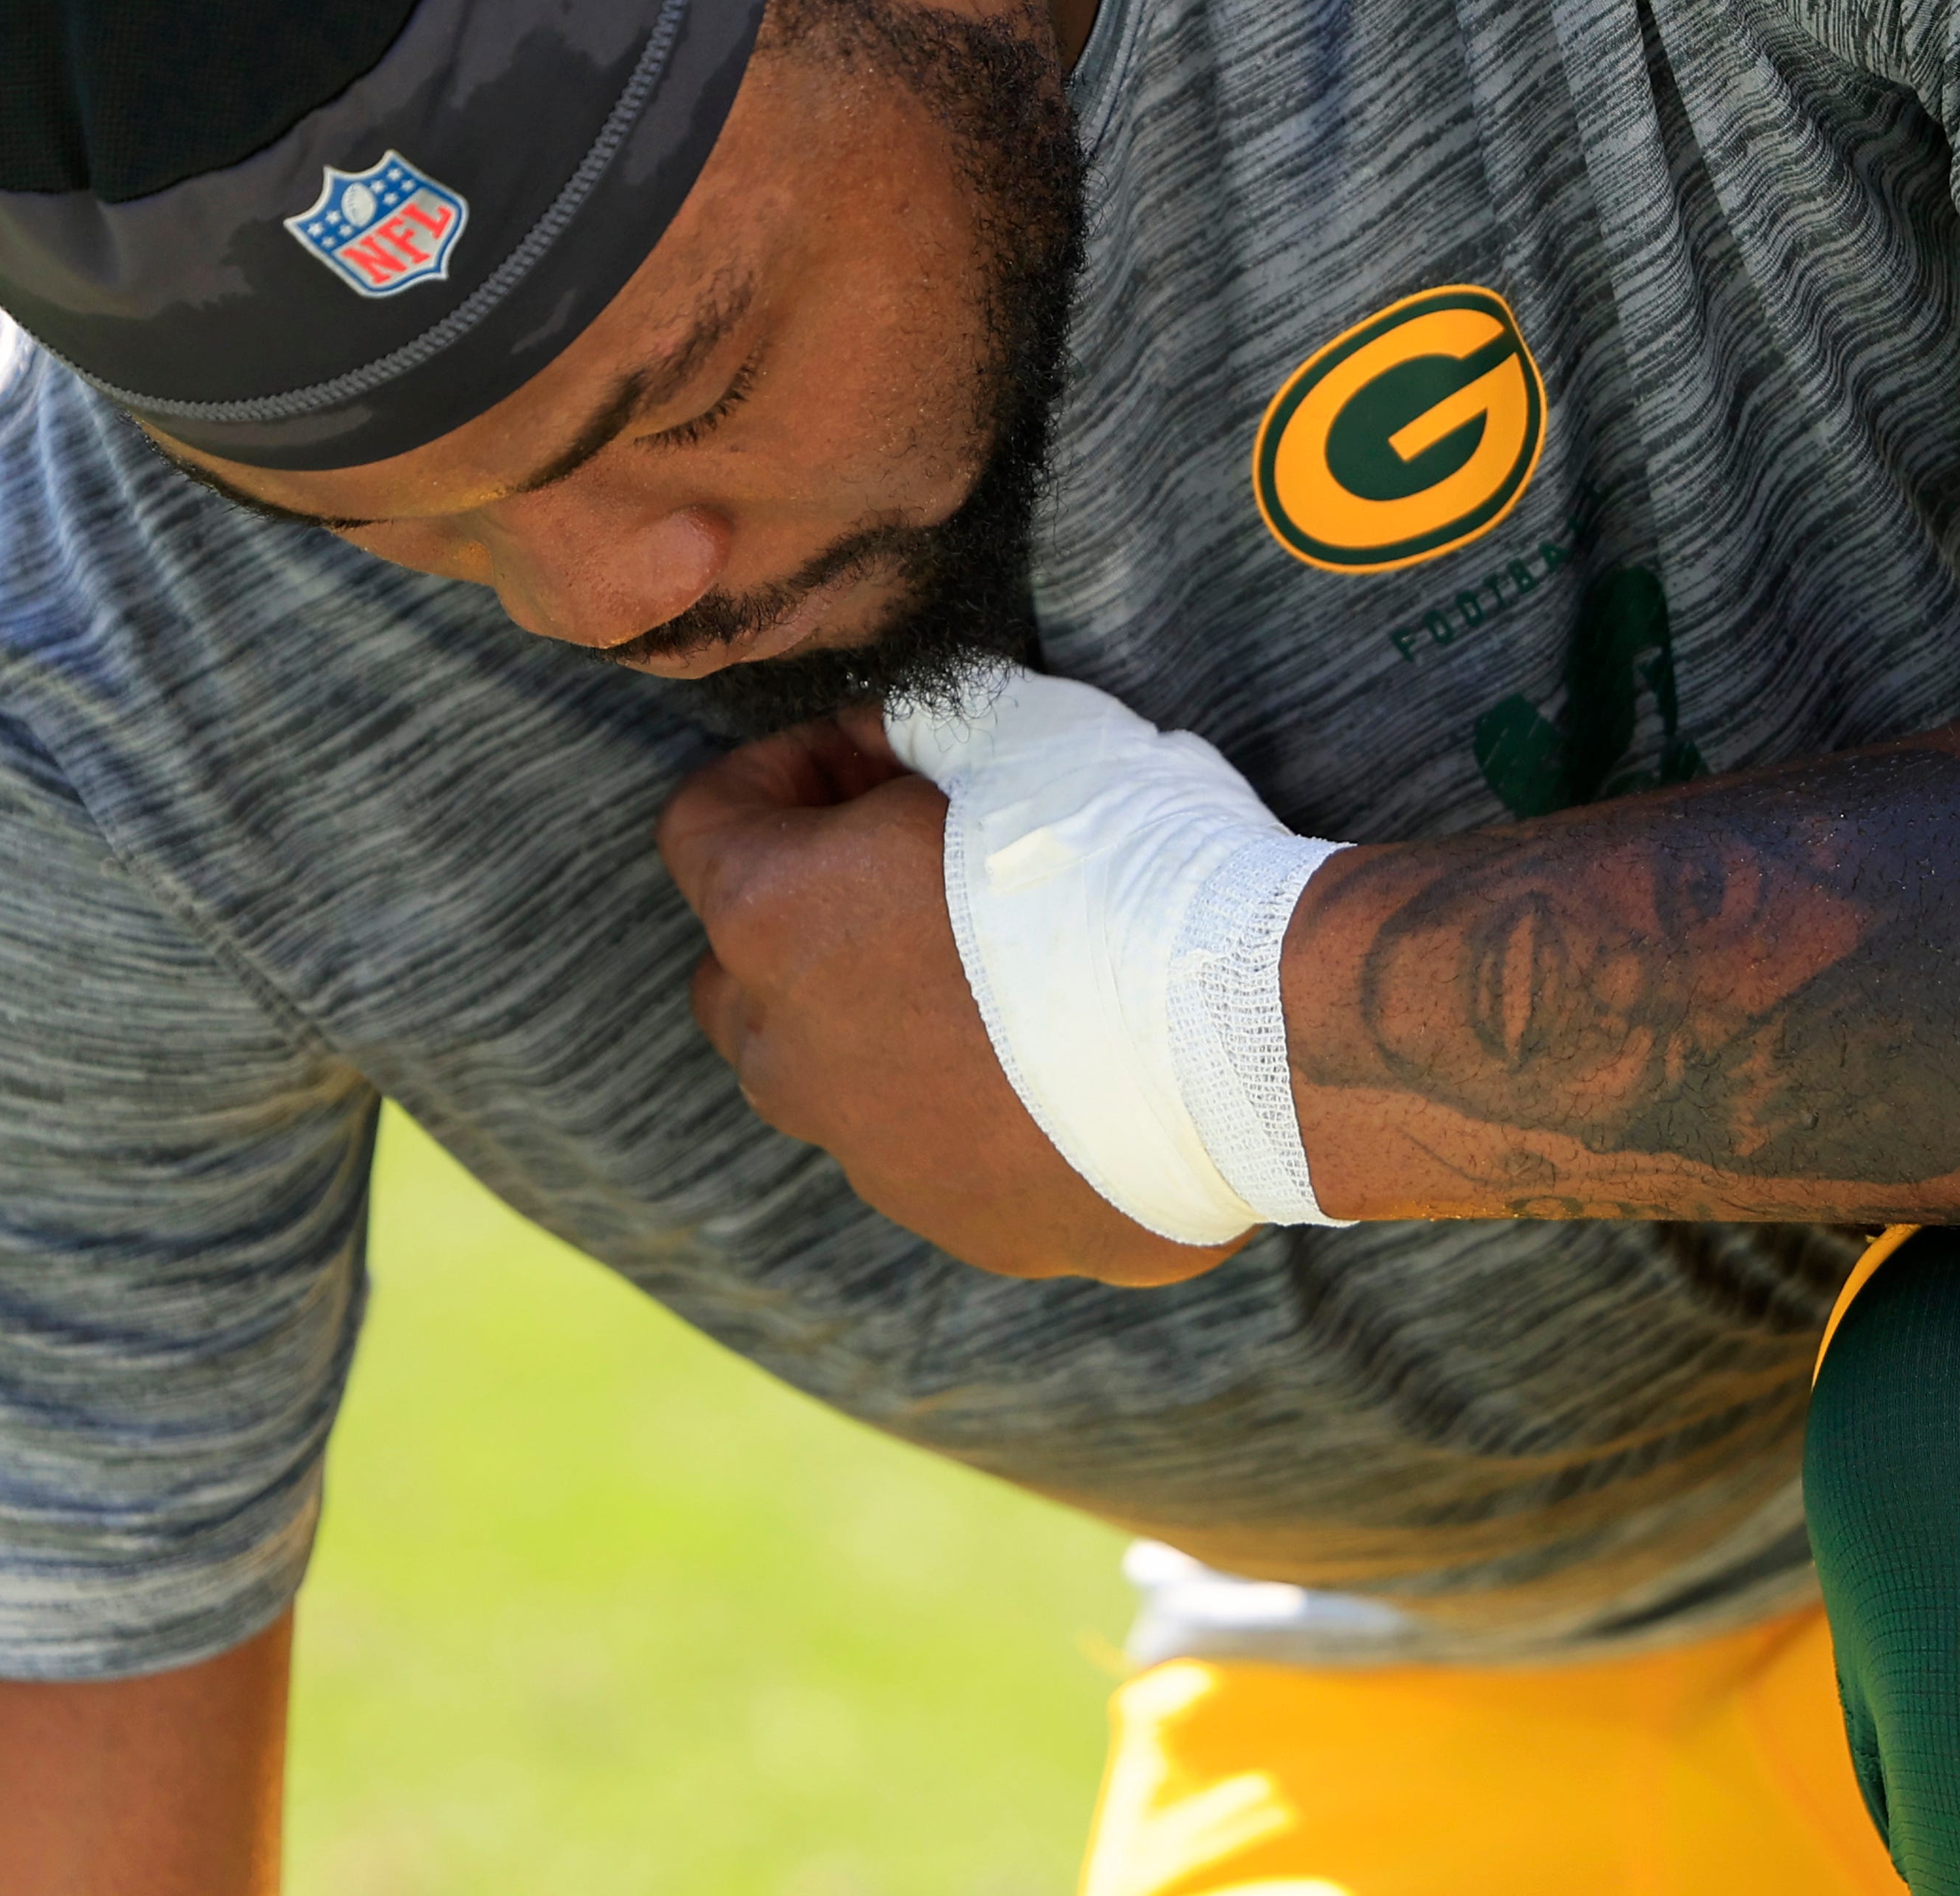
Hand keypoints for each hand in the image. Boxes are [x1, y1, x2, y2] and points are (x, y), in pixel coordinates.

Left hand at [661, 714, 1242, 1286]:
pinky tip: (1064, 1057)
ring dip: (874, 1016)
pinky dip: (966, 1101)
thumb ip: (925, 734)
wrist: (1258, 1034)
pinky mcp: (965, 1228)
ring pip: (827, 1077)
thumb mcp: (1020, 731)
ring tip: (994, 969)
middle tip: (922, 859)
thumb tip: (899, 746)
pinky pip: (932, 1151)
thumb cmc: (1132, 859)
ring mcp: (874, 1158)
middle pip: (738, 973)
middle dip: (805, 909)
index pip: (701, 825)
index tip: (876, 758)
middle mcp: (793, 1055)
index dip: (786, 771)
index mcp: (776, 919)